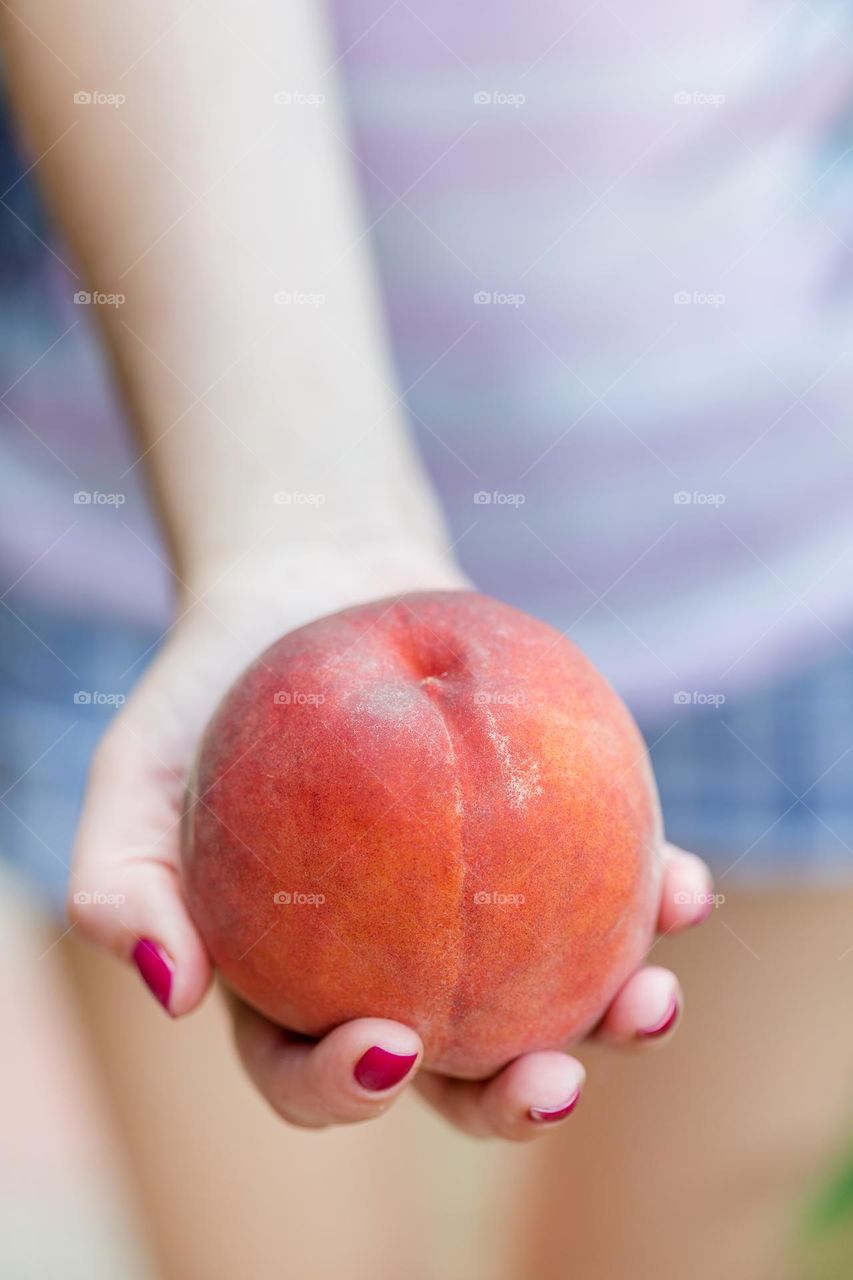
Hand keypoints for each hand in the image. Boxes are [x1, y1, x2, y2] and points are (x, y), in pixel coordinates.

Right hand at [69, 546, 712, 1139]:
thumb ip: (119, 878)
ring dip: (614, 1020)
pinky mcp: (553, 842)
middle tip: (550, 1081)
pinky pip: (612, 882)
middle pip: (459, 1064)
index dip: (346, 1086)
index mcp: (300, 982)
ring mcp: (486, 910)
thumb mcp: (135, 769)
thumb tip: (173, 991)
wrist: (311, 588)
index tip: (385, 1041)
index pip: (316, 1066)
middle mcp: (401, 963)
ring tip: (651, 997)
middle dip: (510, 1101)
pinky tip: (687, 886)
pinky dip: (658, 894)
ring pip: (556, 995)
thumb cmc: (212, 689)